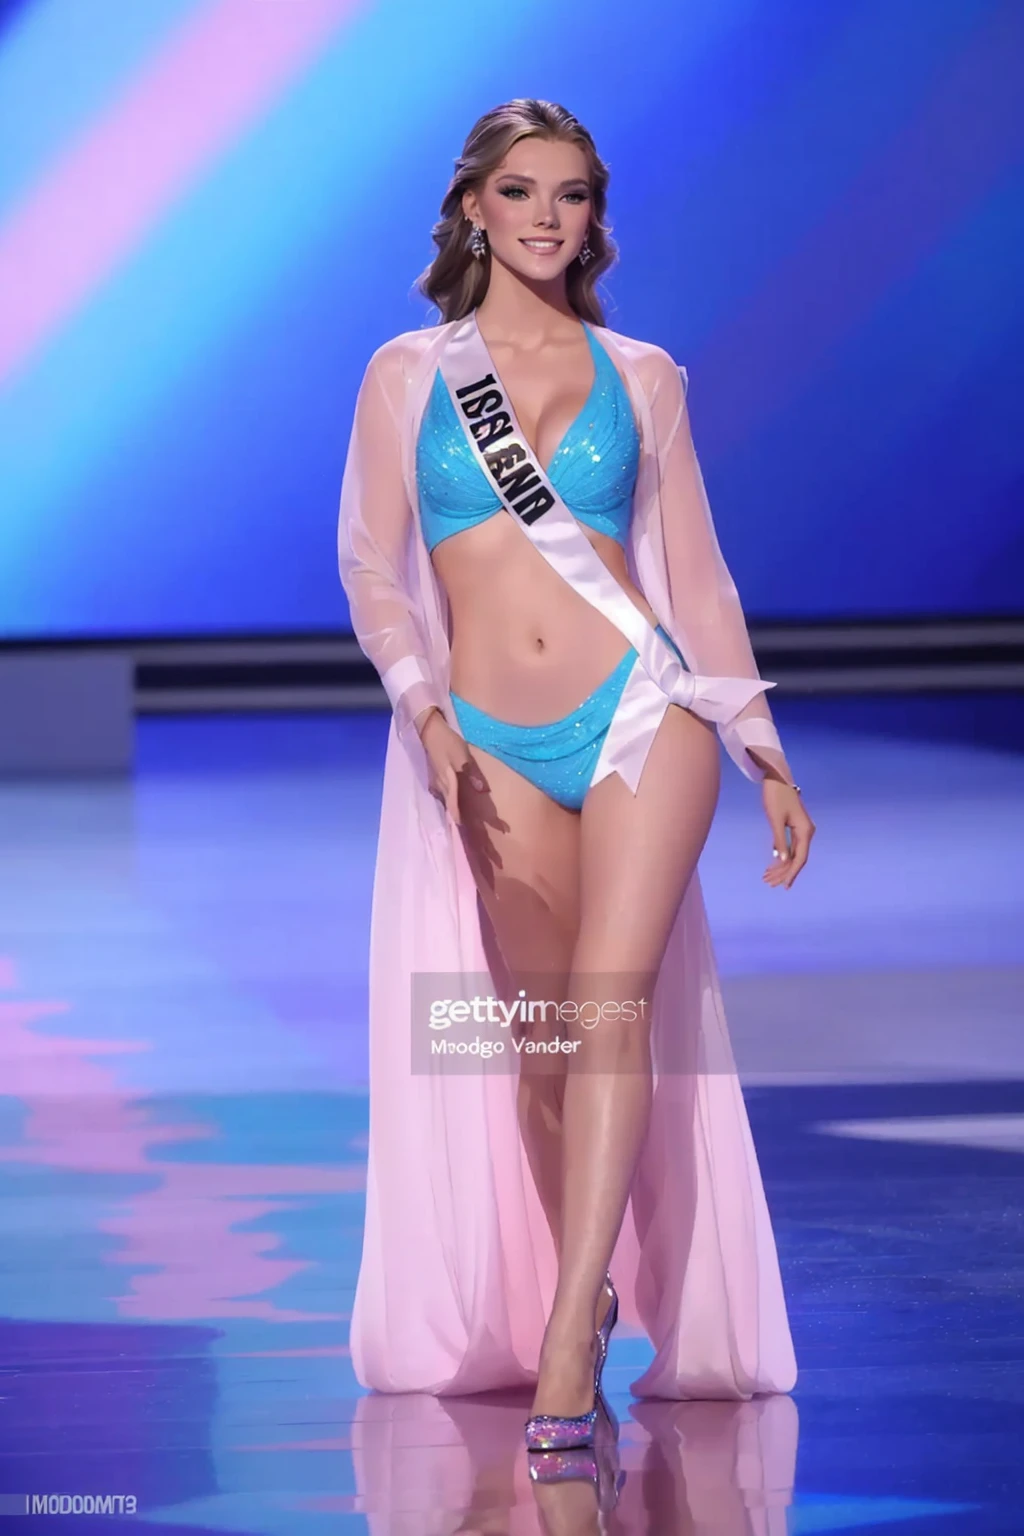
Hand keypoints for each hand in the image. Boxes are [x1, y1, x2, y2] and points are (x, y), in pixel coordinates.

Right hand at [417, 707, 485, 826]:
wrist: (428, 730)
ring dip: (452, 811)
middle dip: (458, 818)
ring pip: (445, 801)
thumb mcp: (462, 755)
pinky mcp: (435, 777)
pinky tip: (450, 804)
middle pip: (450, 806)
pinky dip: (448, 802)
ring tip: (460, 822)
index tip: (465, 830)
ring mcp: (436, 781)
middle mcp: (441, 786)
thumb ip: (471, 773)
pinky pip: (442, 794)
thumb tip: (482, 790)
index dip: (459, 817)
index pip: (455, 804)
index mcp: (448, 782)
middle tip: (466, 830)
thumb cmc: (446, 741)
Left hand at [761, 778, 813, 888]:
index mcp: (805, 831)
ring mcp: (801, 830)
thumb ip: (780, 840)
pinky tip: (772, 864)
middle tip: (769, 883)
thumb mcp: (775, 819)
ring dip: (781, 866)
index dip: (792, 873)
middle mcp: (807, 832)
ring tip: (767, 877)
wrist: (776, 778)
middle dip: (783, 872)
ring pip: (793, 854)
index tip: (784, 886)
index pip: (800, 858)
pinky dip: (781, 856)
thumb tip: (782, 860)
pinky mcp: (795, 827)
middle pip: (797, 858)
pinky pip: (790, 846)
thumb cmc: (775, 797)